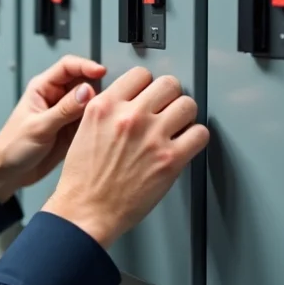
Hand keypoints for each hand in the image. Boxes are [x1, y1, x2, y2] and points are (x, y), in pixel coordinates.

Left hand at [0, 55, 106, 202]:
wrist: (9, 173)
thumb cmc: (12, 147)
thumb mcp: (39, 127)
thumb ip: (64, 110)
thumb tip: (87, 91)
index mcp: (43, 88)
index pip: (68, 66)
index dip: (86, 66)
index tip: (101, 72)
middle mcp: (56, 97)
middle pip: (84, 82)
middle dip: (98, 87)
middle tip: (108, 99)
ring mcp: (66, 114)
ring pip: (90, 102)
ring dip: (99, 107)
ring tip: (108, 114)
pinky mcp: (73, 129)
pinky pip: (90, 121)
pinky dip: (98, 123)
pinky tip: (104, 128)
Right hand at [43, 66, 208, 248]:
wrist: (86, 210)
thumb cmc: (83, 179)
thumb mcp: (84, 130)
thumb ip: (108, 111)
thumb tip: (131, 102)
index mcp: (105, 107)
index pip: (140, 75)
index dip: (147, 85)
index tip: (150, 94)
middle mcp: (130, 117)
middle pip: (168, 84)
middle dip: (169, 96)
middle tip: (167, 108)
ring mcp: (152, 137)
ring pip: (188, 105)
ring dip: (185, 115)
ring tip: (178, 126)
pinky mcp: (170, 159)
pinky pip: (200, 134)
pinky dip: (196, 138)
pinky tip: (186, 143)